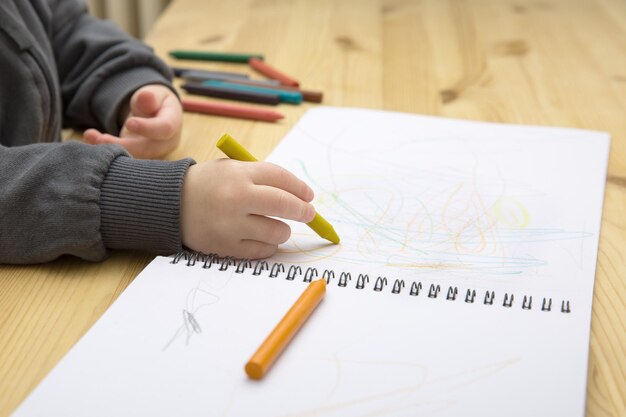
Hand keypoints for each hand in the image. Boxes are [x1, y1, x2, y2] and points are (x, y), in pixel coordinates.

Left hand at [83, 84, 181, 158]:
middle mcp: (164, 143)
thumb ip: (150, 97)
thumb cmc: (155, 102)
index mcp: (172, 124)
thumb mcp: (154, 94)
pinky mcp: (137, 158)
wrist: (156, 115)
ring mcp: (151, 154)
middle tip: (97, 136)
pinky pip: (124, 159)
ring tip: (89, 136)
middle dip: (122, 145)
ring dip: (110, 150)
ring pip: (133, 157)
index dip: (148, 128)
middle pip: (146, 149)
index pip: (164, 129)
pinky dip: (107, 152)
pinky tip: (92, 141)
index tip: (129, 123)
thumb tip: (146, 98)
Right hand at [180, 159, 315, 258]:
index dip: (300, 188)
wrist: (171, 204)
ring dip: (283, 230)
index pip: (281, 179)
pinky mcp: (226, 246)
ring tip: (277, 226)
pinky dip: (268, 245)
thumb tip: (300, 195)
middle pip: (284, 204)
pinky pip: (262, 250)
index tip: (308, 196)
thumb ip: (262, 177)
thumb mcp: (232, 169)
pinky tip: (262, 238)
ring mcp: (231, 224)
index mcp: (239, 174)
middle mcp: (236, 198)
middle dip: (303, 211)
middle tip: (309, 214)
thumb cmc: (209, 185)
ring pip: (277, 231)